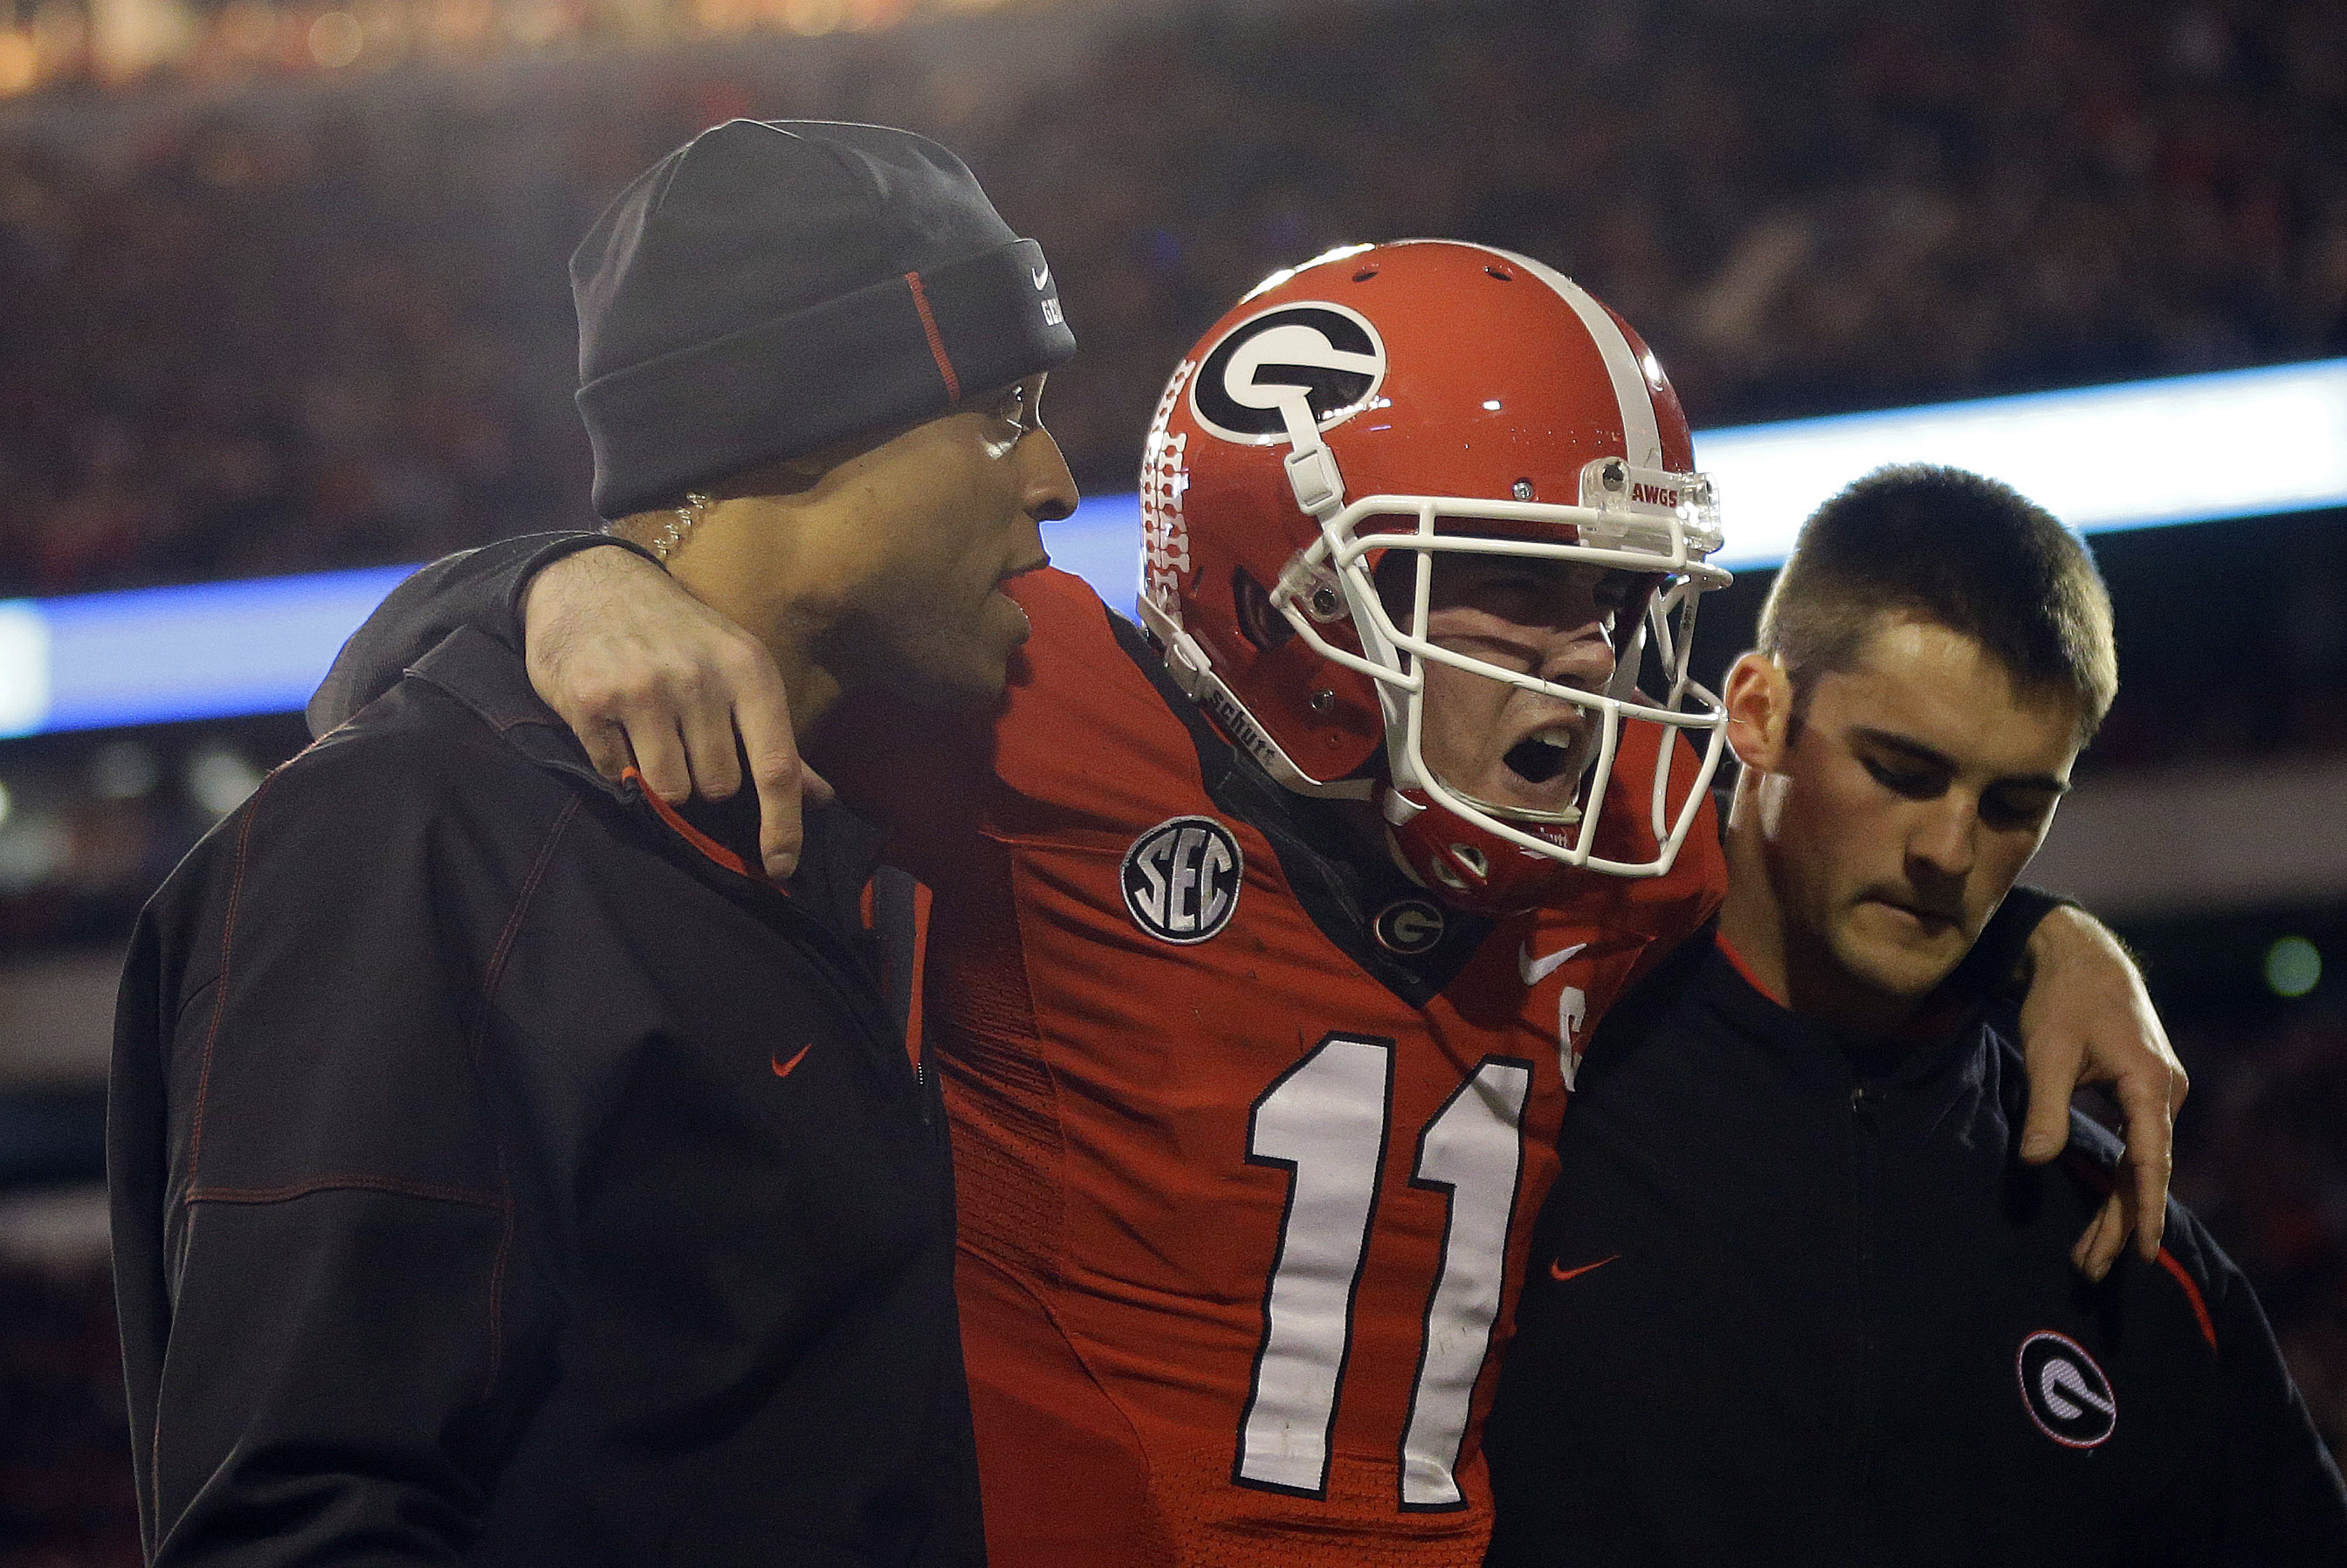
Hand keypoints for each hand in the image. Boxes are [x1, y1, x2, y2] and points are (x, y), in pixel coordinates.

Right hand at [519, 546, 829, 879]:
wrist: (591, 581)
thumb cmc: (678, 634)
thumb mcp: (737, 667)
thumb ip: (775, 739)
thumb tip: (820, 798)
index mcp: (749, 670)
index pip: (776, 766)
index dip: (782, 825)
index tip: (781, 866)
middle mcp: (699, 679)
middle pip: (718, 786)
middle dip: (706, 781)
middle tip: (688, 741)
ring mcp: (642, 689)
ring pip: (670, 789)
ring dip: (662, 778)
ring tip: (651, 734)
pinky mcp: (590, 701)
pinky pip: (615, 772)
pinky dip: (617, 762)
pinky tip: (615, 724)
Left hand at [2014, 904, 2187, 1281]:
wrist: (2082, 956)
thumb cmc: (2062, 1000)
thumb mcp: (2045, 1052)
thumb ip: (2044, 1109)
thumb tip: (2034, 1162)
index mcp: (2149, 1084)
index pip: (2149, 1161)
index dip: (2144, 1210)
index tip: (2141, 1252)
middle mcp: (2167, 1092)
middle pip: (2145, 1172)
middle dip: (2120, 1224)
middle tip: (2090, 1270)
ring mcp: (2162, 1092)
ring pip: (2143, 1163)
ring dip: (2118, 1208)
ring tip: (2089, 1256)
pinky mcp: (2147, 1091)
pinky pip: (2139, 1146)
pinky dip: (2121, 1180)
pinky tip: (2105, 1212)